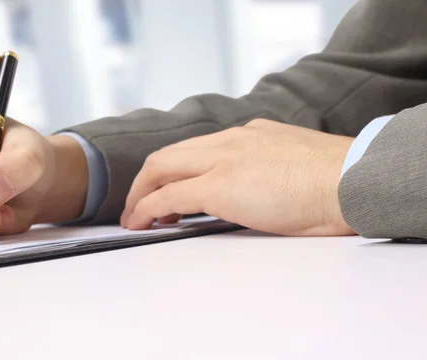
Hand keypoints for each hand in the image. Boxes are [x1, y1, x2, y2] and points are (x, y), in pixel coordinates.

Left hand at [121, 119, 355, 235]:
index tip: (164, 189)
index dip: (171, 169)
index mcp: (248, 135)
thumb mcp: (292, 165)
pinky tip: (142, 223)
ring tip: (136, 217)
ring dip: (141, 193)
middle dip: (146, 180)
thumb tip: (250, 191)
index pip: (195, 148)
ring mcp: (223, 159)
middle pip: (169, 154)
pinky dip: (148, 207)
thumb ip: (264, 169)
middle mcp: (230, 140)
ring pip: (161, 167)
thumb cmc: (334, 180)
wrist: (352, 180)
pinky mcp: (220, 185)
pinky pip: (169, 194)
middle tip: (138, 204)